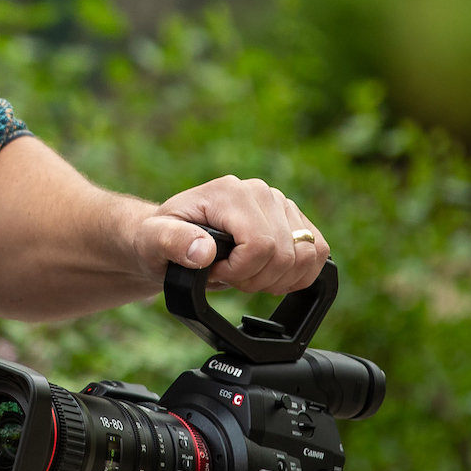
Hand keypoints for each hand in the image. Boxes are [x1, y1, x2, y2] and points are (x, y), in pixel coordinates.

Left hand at [132, 174, 327, 296]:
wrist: (168, 236)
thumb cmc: (159, 239)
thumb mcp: (152, 241)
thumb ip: (171, 242)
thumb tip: (203, 251)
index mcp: (230, 193)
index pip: (260, 244)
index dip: (241, 271)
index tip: (215, 273)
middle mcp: (260, 192)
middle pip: (286, 253)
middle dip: (257, 279)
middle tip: (229, 277)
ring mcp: (281, 204)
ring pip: (307, 254)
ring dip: (279, 279)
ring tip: (248, 276)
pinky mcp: (294, 219)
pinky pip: (318, 251)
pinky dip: (300, 274)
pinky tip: (271, 276)